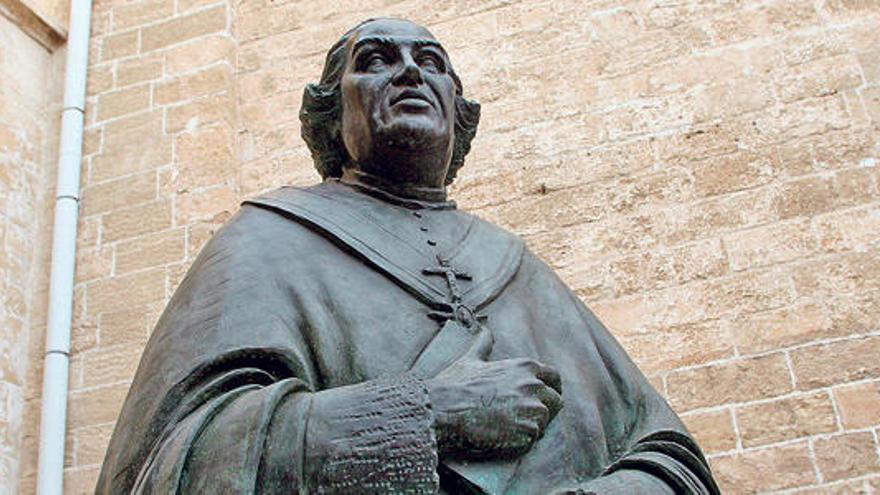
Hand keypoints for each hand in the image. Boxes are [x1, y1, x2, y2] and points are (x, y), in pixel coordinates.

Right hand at [425, 327, 562, 458]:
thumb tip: (484, 330)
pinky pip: (532, 438)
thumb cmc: (455, 385)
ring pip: (544, 422)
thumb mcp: (471, 360)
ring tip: (507, 428)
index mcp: (525, 367)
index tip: (546, 396)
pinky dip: (520, 441)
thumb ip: (483, 344)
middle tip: (524, 418)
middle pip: (555, 401)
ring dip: (529, 426)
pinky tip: (502, 437)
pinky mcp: (528, 431)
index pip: (553, 377)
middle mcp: (534, 385)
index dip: (551, 388)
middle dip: (545, 409)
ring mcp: (533, 409)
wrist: (443, 409)